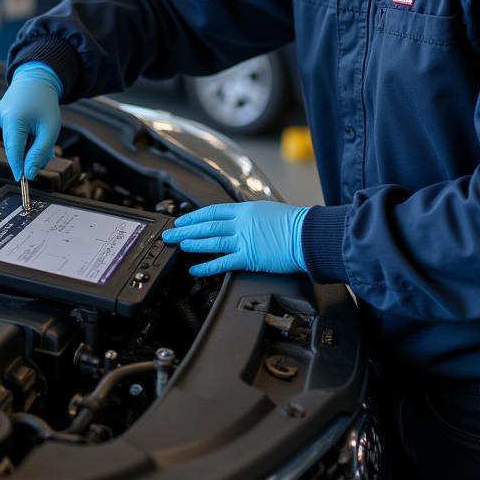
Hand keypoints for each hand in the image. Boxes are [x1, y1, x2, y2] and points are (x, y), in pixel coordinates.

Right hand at [0, 62, 62, 181]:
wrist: (37, 78)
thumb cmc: (45, 101)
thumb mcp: (49, 129)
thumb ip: (40, 152)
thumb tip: (29, 172)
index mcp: (14, 120)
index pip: (14, 152)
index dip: (18, 167)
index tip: (23, 180)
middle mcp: (3, 117)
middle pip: (13, 148)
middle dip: (27, 154)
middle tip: (43, 154)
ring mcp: (0, 115)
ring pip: (13, 141)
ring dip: (26, 144)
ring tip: (40, 134)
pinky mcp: (0, 114)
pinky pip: (11, 132)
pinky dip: (22, 135)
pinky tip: (31, 127)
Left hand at [161, 201, 310, 276]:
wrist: (308, 234)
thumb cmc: (296, 224)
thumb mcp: (269, 211)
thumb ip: (253, 217)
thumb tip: (245, 221)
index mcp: (245, 210)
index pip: (213, 211)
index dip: (195, 216)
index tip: (184, 219)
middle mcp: (241, 223)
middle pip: (207, 225)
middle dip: (186, 229)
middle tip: (171, 232)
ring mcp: (243, 240)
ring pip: (211, 241)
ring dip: (192, 243)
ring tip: (179, 245)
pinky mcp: (248, 257)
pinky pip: (223, 262)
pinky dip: (207, 266)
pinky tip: (196, 269)